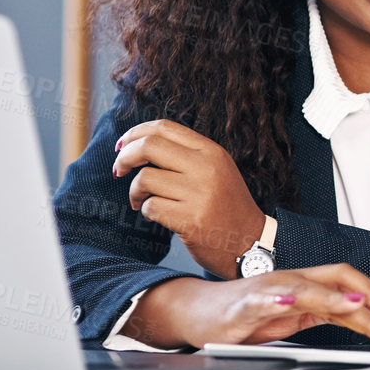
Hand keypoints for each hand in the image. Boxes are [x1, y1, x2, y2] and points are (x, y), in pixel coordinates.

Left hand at [115, 119, 265, 277]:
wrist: (250, 242)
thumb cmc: (226, 206)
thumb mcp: (216, 170)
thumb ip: (186, 155)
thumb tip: (140, 144)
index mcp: (212, 151)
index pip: (164, 128)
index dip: (136, 133)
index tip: (122, 145)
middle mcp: (207, 168)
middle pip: (149, 146)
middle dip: (125, 157)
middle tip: (119, 170)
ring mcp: (200, 194)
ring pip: (145, 179)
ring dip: (135, 192)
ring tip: (141, 201)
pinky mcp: (191, 220)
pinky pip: (151, 207)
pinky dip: (146, 211)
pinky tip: (156, 216)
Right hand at [120, 265, 369, 349]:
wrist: (197, 313)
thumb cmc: (245, 317)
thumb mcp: (294, 319)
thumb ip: (325, 315)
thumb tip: (364, 320)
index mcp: (306, 286)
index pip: (349, 281)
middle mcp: (292, 281)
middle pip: (337, 279)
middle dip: (368, 298)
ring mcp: (268, 290)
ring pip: (305, 288)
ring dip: (331, 296)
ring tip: (354, 304)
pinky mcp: (244, 305)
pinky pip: (261, 299)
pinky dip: (275, 299)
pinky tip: (285, 302)